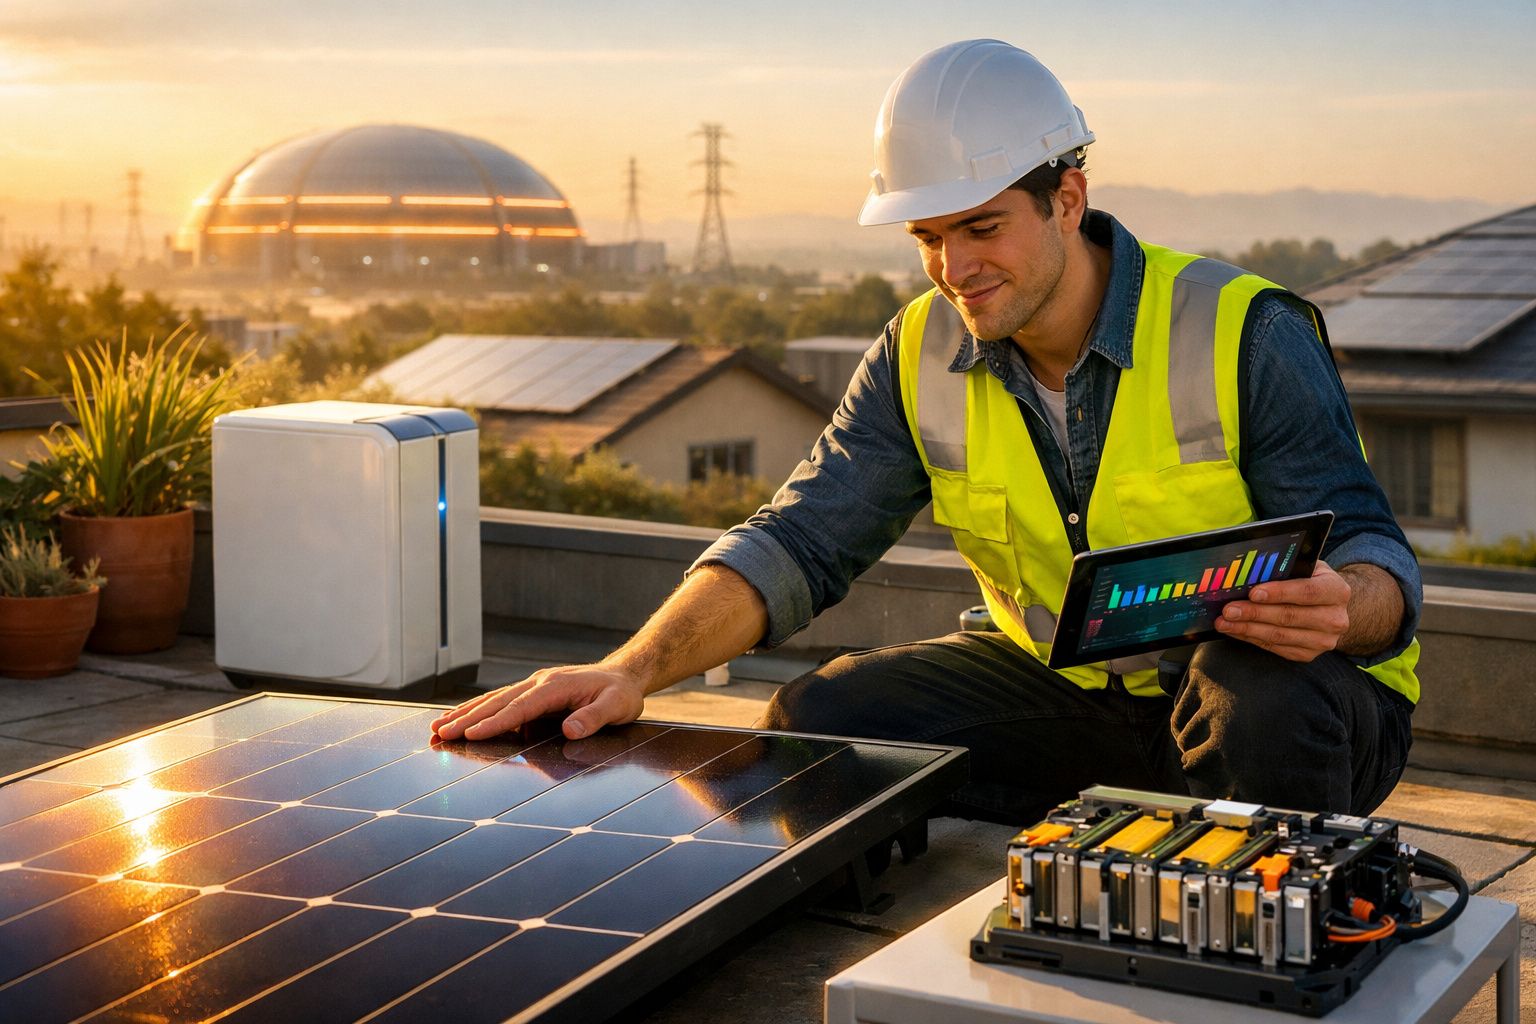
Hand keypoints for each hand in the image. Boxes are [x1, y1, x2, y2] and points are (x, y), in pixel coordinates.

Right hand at [429, 663, 646, 741]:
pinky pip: (500, 701)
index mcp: (556, 686)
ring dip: (465, 713)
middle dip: (467, 718)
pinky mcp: (533, 692)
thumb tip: (570, 730)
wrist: (624, 675)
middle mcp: (539, 682)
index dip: (495, 721)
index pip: (520, 707)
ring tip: (437, 727)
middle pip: (497, 702)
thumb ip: (595, 717)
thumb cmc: (621, 694)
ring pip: (493, 699)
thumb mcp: (617, 707)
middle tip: (440, 733)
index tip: (470, 734)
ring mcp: (534, 685)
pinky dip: (478, 709)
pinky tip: (460, 719)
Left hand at [1213, 559, 1350, 661]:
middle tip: (1228, 610)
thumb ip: (1287, 569)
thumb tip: (1252, 571)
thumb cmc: (1312, 582)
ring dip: (1247, 629)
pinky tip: (1236, 631)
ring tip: (1224, 622)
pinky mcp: (1309, 654)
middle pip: (1288, 616)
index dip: (1279, 593)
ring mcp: (1323, 640)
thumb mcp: (1308, 568)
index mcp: (1336, 591)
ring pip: (1279, 635)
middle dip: (1254, 613)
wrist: (1331, 608)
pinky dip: (1252, 638)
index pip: (1307, 592)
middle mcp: (1335, 618)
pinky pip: (1275, 647)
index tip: (1253, 593)